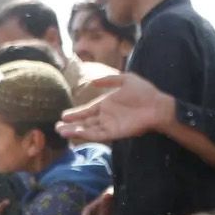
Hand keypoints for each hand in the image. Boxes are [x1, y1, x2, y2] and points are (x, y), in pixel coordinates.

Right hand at [55, 73, 174, 142]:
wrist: (157, 106)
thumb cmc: (145, 92)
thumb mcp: (126, 80)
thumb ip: (109, 80)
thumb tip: (92, 82)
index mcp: (106, 104)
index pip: (87, 110)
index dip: (75, 113)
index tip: (63, 115)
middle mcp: (105, 116)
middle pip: (84, 122)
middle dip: (71, 124)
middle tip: (57, 126)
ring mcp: (109, 125)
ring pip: (88, 129)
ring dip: (74, 131)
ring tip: (61, 131)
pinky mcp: (114, 133)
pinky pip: (97, 134)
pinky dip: (86, 135)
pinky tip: (75, 133)